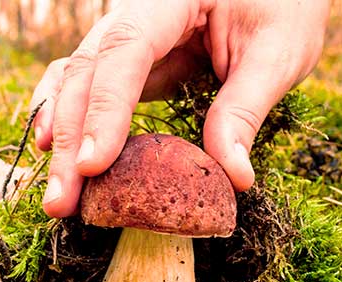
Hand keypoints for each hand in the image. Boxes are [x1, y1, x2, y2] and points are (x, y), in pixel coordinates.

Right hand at [29, 0, 329, 216]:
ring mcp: (134, 35)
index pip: (128, 50)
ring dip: (65, 137)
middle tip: (61, 202)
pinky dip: (73, 116)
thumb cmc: (284, 9)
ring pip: (80, 79)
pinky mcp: (139, 60)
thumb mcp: (277, 55)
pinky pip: (96, 84)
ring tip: (58, 195)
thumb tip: (234, 176)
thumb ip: (246, 109)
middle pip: (90, 70)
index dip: (106, 109)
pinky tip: (57, 150)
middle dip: (71, 139)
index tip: (93, 166)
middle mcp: (141, 12)